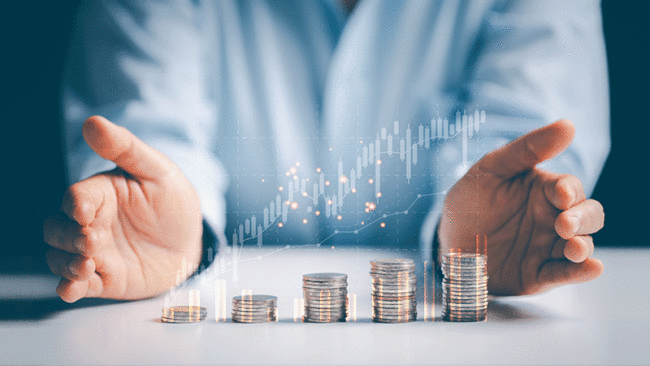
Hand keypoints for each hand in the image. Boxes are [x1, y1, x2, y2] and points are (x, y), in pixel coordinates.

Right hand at [43, 116, 202, 301]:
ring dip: (66, 263)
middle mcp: (91, 223)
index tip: (84, 212)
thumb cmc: (173, 202)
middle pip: (56, 229)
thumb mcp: (158, 170)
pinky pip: (76, 286)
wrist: (192, 241)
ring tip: (87, 265)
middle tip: (93, 241)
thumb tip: (93, 123)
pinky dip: (68, 288)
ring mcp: (95, 252)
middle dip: (67, 237)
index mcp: (100, 194)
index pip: (74, 197)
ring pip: (59, 257)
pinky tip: (73, 287)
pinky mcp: (103, 278)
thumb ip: (126, 149)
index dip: (74, 205)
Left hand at [439, 119, 603, 295]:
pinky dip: (580, 272)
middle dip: (582, 218)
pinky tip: (591, 268)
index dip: (569, 191)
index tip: (560, 194)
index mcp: (543, 191)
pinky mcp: (539, 274)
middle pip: (587, 215)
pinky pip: (564, 274)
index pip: (569, 187)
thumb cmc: (470, 201)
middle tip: (563, 224)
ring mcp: (548, 247)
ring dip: (583, 246)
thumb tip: (568, 125)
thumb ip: (526, 150)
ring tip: (574, 248)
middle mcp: (553, 218)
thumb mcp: (490, 170)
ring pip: (581, 245)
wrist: (447, 241)